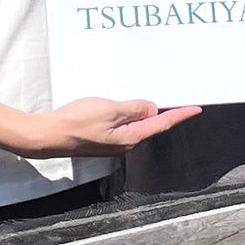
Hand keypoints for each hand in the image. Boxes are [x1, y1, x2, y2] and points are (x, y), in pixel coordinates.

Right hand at [0, 97, 200, 156]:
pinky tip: (128, 106)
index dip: (180, 115)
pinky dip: (129, 114)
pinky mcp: (102, 138)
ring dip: (146, 113)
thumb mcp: (109, 110)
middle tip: (180, 101)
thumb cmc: (76, 123)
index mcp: (130, 137)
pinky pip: (123, 124)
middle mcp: (125, 143)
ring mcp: (113, 143)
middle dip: (166, 114)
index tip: (196, 108)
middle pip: (151, 126)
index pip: (161, 124)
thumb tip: (152, 109)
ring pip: (136, 125)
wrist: (48, 136)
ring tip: (157, 100)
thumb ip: (133, 109)